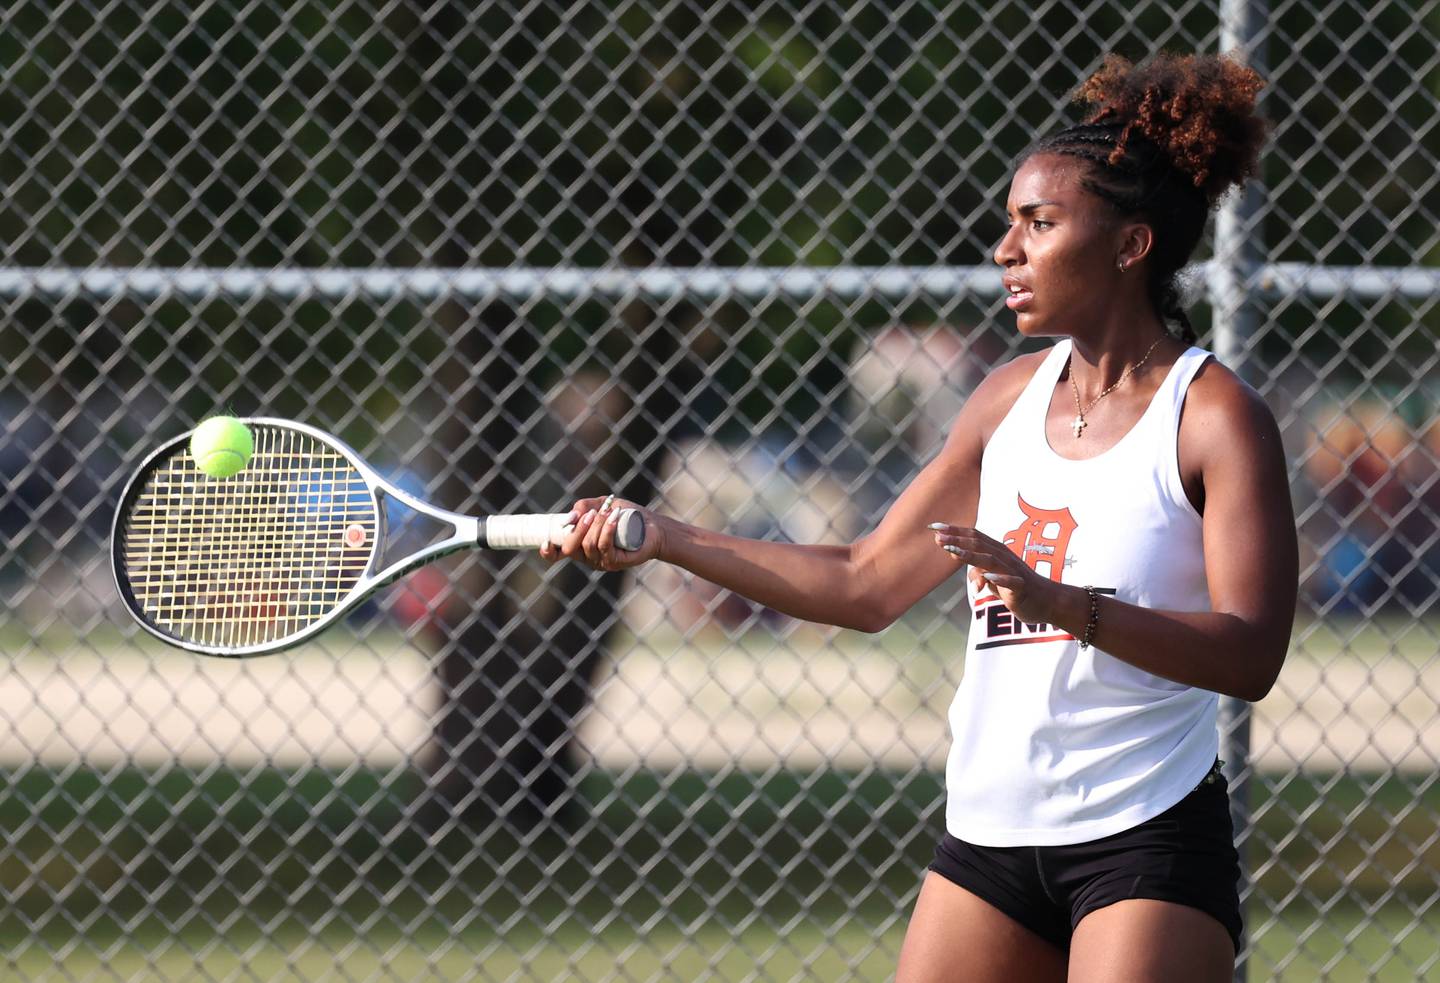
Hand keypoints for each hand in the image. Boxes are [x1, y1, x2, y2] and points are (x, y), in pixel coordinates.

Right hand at [539, 495, 662, 571]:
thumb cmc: (626, 516)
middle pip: (570, 548)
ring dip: (597, 525)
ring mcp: (601, 562)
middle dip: (578, 529)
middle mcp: (588, 557)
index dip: (548, 552)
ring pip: (589, 545)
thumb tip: (569, 518)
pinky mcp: (615, 562)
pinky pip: (605, 547)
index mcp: (580, 546)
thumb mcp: (602, 505)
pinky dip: (607, 530)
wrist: (652, 526)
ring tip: (608, 512)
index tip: (545, 541)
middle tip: (592, 513)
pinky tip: (614, 518)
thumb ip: (584, 507)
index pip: (558, 554)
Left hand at [928, 523, 1057, 624]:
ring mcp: (1014, 571)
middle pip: (979, 544)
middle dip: (957, 539)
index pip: (973, 537)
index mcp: (996, 552)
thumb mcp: (991, 577)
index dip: (954, 531)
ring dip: (970, 555)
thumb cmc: (1016, 587)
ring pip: (991, 560)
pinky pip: (1011, 582)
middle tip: (937, 536)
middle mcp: (1004, 557)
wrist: (1047, 602)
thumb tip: (954, 553)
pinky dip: (999, 579)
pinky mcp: (1022, 588)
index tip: (933, 526)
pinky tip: (986, 577)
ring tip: (952, 550)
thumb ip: (973, 566)